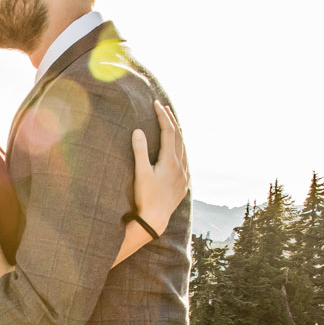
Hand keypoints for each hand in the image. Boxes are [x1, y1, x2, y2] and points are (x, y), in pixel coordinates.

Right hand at [132, 99, 188, 232]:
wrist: (155, 221)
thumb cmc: (145, 198)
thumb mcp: (140, 173)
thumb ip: (140, 151)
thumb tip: (138, 131)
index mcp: (170, 161)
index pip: (168, 131)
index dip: (162, 116)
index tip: (156, 103)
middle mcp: (181, 166)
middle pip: (179, 136)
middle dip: (171, 120)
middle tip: (164, 107)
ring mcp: (184, 176)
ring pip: (184, 148)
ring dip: (177, 134)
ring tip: (172, 123)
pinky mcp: (184, 184)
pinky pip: (185, 160)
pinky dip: (180, 149)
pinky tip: (177, 150)